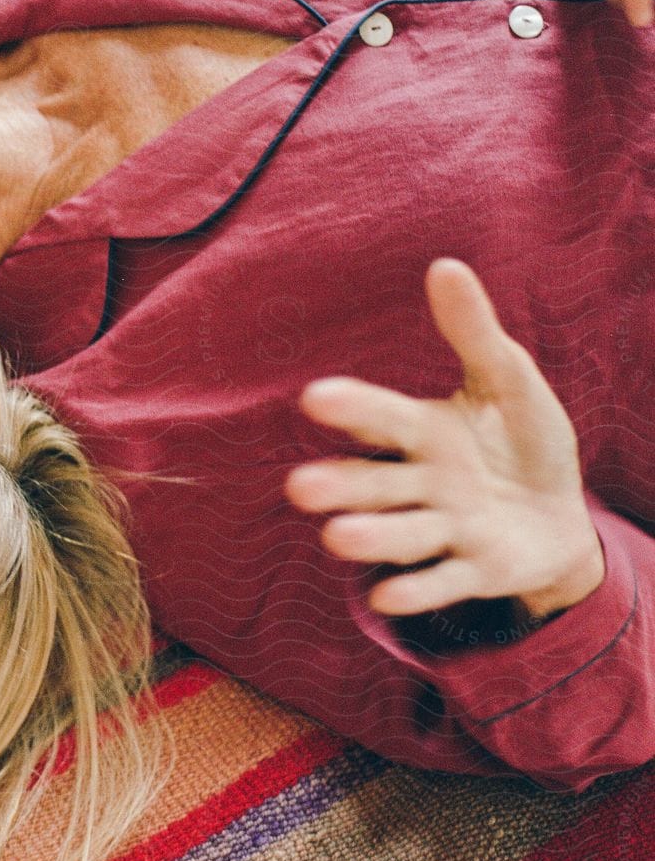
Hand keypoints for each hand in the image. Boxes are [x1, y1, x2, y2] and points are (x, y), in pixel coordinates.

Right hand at [286, 259, 603, 623]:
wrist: (559, 516)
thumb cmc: (522, 441)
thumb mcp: (508, 381)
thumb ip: (473, 333)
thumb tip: (444, 264)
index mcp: (423, 433)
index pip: (384, 418)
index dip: (354, 410)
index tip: (316, 396)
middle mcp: (421, 485)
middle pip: (374, 485)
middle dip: (340, 487)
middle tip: (300, 487)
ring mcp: (444, 531)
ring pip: (401, 535)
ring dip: (369, 537)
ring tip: (336, 538)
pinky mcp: (472, 572)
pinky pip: (441, 582)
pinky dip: (416, 591)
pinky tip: (386, 596)